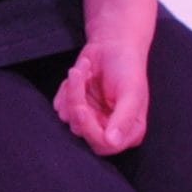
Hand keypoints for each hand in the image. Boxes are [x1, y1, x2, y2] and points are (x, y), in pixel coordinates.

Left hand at [55, 36, 150, 153]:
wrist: (113, 45)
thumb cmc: (128, 68)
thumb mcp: (132, 93)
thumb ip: (123, 119)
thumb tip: (112, 142)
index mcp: (129, 131)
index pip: (104, 145)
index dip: (90, 130)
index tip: (81, 109)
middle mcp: (108, 128)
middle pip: (81, 130)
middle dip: (76, 102)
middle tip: (78, 75)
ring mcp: (90, 118)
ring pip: (68, 116)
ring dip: (72, 89)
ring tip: (85, 68)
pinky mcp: (74, 107)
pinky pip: (59, 105)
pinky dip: (66, 87)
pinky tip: (81, 73)